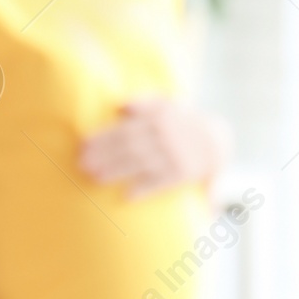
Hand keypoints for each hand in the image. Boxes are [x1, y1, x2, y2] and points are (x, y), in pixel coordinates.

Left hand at [79, 98, 229, 198]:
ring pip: (140, 164)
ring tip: (95, 178)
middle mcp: (164, 136)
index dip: (102, 138)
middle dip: (103, 155)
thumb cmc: (181, 121)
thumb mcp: (166, 104)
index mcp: (157, 118)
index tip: (82, 145)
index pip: (124, 129)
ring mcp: (173, 155)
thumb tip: (120, 105)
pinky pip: (160, 183)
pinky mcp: (182, 174)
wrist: (217, 139)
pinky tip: (126, 196)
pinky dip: (144, 189)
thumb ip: (144, 102)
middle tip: (81, 164)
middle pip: (128, 146)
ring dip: (116, 171)